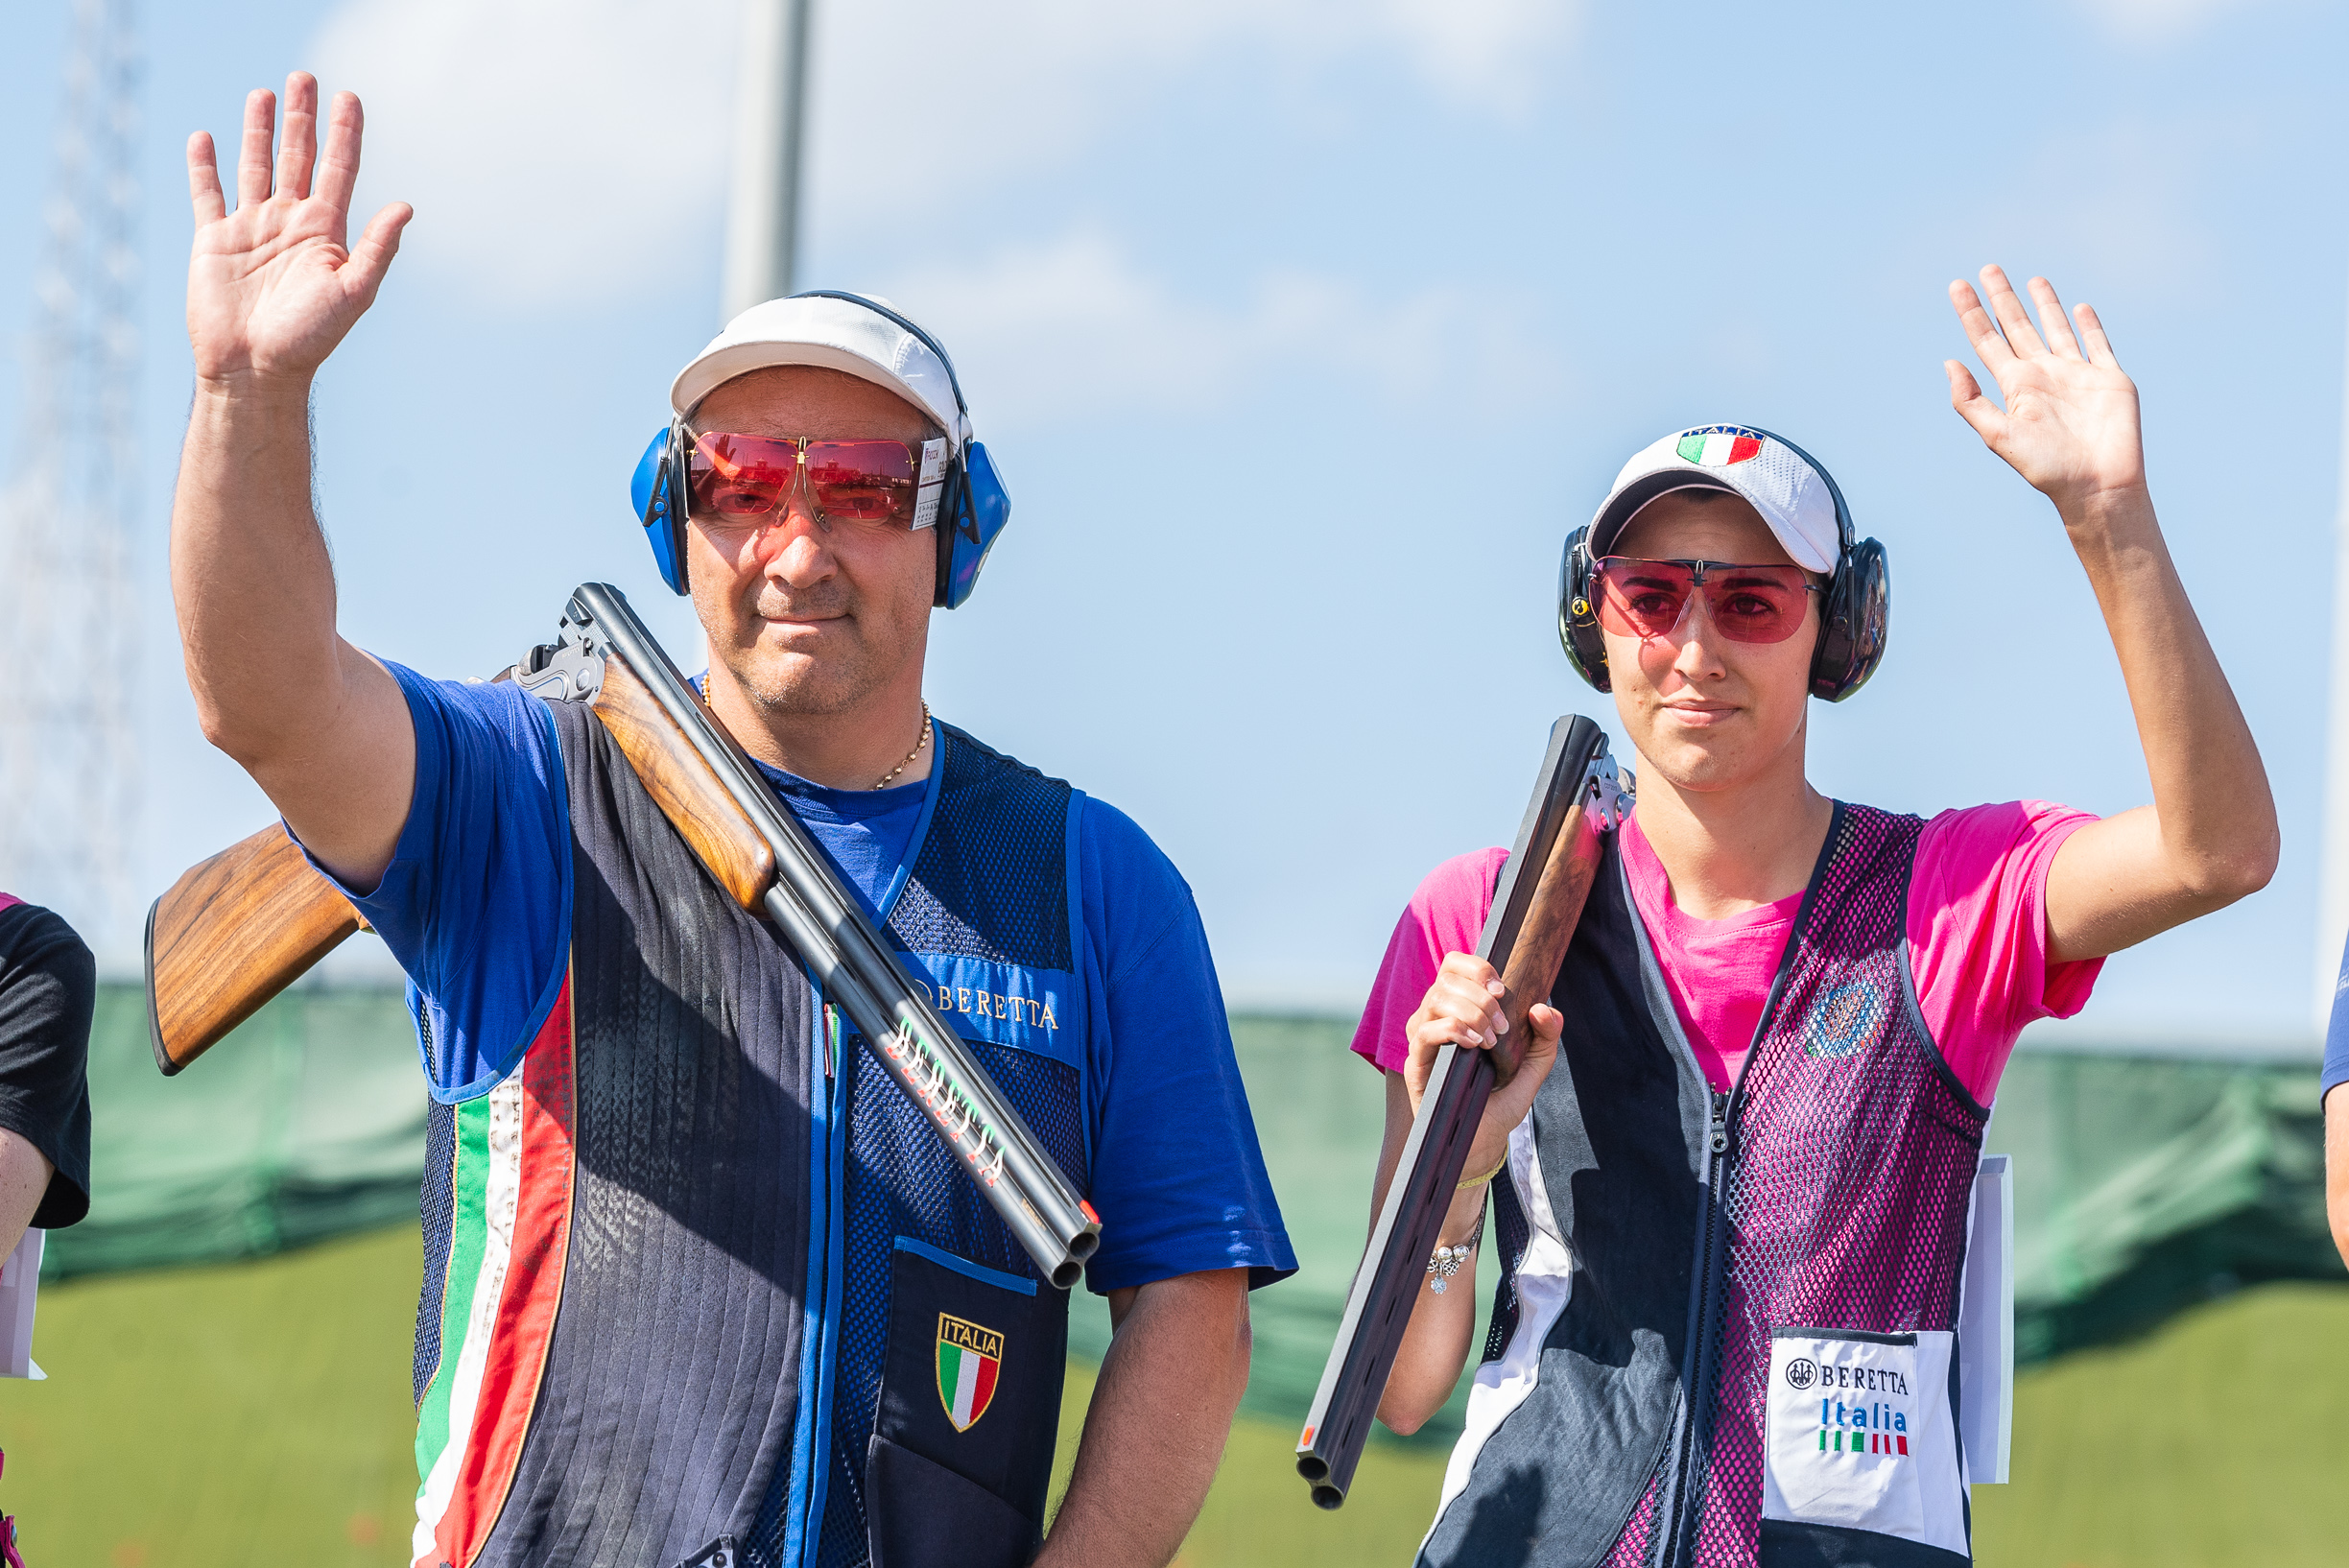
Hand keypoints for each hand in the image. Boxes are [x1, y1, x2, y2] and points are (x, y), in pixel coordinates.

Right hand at [186, 74, 410, 388]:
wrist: (255, 369)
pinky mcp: (214, 240)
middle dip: (303, 119)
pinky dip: (204, 166)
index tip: (350, 97)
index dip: (346, 133)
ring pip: (256, 166)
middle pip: (298, 157)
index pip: (339, 169)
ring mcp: (252, 229)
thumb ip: (378, 249)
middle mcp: (291, 224)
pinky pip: (208, 194)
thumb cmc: (309, 338)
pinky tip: (206, 137)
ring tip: (265, 94)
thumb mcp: (353, 292)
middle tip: (305, 77)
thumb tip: (406, 207)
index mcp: (326, 233)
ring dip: (260, 131)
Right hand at [1403, 952, 1562, 1184]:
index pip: (1453, 967)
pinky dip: (1453, 1030)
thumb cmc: (1500, 1100)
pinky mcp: (1416, 1063)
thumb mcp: (1533, 1067)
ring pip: (1435, 999)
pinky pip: (1425, 1032)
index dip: (1476, 967)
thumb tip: (1544, 1007)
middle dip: (1481, 997)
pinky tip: (1475, 1046)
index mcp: (1458, 1009)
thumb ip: (1545, 1038)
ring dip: (1470, 1013)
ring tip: (1491, 1040)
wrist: (1482, 1141)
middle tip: (1503, 1026)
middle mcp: (1435, 1018)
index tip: (1502, 989)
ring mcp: (1423, 1040)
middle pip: (1446, 980)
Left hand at [1945, 265, 2144, 514]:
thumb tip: (1948, 363)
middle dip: (2002, 298)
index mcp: (2016, 386)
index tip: (1957, 285)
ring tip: (2032, 280)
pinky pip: (2098, 344)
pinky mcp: (2110, 378)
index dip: (1972, 313)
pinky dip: (2090, 326)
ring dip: (2044, 305)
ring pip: (2057, 329)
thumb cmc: (2046, 466)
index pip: (1987, 341)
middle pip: (2018, 327)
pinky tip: (2079, 308)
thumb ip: (1971, 401)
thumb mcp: (1998, 435)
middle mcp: (2043, 375)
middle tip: (1988, 268)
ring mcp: (2077, 374)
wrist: (2097, 484)